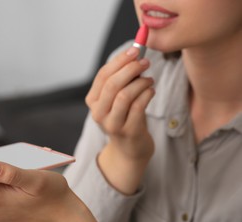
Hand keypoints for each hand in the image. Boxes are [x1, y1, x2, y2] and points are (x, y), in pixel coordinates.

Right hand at [85, 47, 154, 193]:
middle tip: (146, 62)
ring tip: (149, 80)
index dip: (119, 60)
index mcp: (93, 101)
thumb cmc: (125, 117)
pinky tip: (151, 91)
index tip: (135, 49)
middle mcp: (98, 113)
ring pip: (125, 95)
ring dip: (141, 82)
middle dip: (131, 69)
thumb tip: (136, 53)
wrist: (129, 148)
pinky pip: (139, 106)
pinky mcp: (128, 131)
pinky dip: (147, 94)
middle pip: (112, 84)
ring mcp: (112, 124)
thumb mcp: (117, 99)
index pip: (103, 75)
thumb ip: (121, 79)